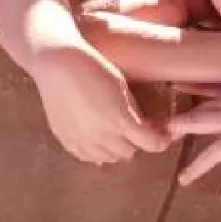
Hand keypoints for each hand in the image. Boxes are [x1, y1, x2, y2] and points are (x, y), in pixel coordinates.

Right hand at [32, 38, 169, 163]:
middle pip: (129, 152)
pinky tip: (96, 135)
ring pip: (109, 158)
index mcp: (120, 120)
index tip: (163, 136)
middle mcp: (101, 136)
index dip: (160, 141)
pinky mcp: (66, 140)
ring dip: (116, 148)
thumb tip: (143, 128)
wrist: (57, 63)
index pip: (150, 144)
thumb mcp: (121, 86)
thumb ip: (133, 111)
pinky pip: (87, 157)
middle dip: (136, 141)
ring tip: (114, 130)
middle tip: (135, 128)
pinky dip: (96, 150)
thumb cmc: (92, 67)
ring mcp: (81, 141)